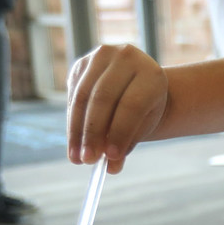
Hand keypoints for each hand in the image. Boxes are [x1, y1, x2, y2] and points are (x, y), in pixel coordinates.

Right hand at [66, 43, 167, 170]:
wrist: (136, 84)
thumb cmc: (144, 109)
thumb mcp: (143, 125)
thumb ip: (127, 143)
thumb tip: (111, 167)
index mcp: (151, 74)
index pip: (132, 104)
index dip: (120, 131)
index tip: (111, 157)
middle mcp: (127, 58)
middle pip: (103, 98)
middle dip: (94, 133)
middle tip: (88, 160)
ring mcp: (102, 56)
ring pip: (83, 97)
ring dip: (77, 131)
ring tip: (77, 158)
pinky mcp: (82, 64)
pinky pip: (73, 96)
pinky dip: (72, 122)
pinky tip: (74, 143)